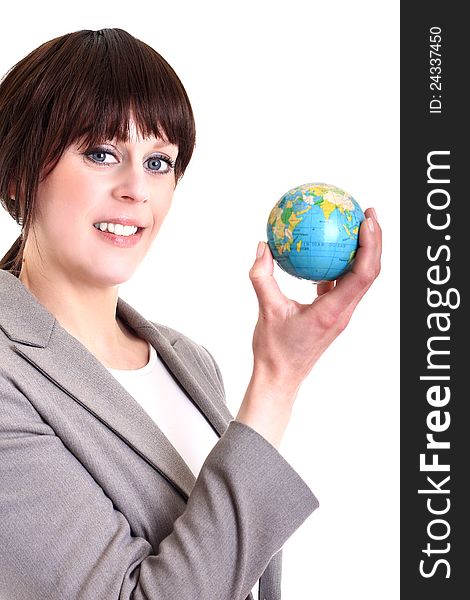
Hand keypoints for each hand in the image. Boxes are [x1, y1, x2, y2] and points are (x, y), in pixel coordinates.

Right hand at [248, 207, 381, 392]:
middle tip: (367, 213)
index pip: (363, 274)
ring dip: (363, 252)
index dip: (371, 244)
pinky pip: (343, 285)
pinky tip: (326, 251)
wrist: (280, 378)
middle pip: (371, 272)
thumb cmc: (274, 350)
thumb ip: (262, 276)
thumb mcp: (265, 309)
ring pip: (360, 279)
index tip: (366, 220)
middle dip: (375, 240)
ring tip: (354, 226)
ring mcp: (339, 314)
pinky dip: (341, 265)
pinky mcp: (332, 315)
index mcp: (332, 311)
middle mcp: (343, 312)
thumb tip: (263, 247)